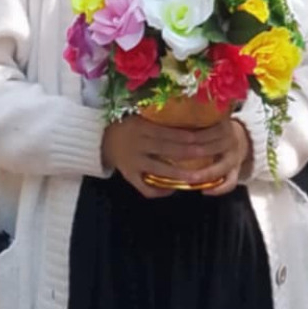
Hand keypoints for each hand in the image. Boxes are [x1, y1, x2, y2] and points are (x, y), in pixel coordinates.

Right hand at [101, 114, 251, 197]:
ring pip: (158, 170)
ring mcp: (133, 162)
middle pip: (166, 150)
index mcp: (141, 127)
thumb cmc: (128, 124)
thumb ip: (160, 119)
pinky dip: (159, 191)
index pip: (167, 133)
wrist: (100, 138)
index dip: (186, 136)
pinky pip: (144, 187)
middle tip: (207, 156)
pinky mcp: (128, 176)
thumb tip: (190, 117)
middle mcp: (137, 145)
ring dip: (178, 175)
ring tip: (196, 178)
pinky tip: (173, 189)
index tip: (203, 138)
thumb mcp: (141, 116)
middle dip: (188, 154)